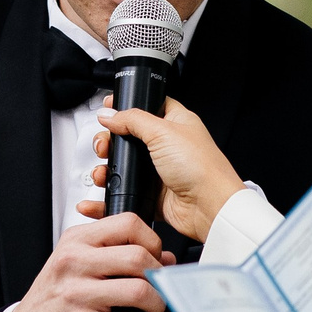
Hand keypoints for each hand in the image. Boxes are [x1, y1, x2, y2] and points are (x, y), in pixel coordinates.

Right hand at [0, 212, 173, 311]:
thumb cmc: (53, 300)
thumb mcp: (76, 265)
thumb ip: (117, 255)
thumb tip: (164, 257)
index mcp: (76, 241)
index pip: (128, 223)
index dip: (152, 241)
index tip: (154, 257)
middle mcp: (75, 262)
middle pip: (138, 257)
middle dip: (160, 276)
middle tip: (158, 288)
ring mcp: (77, 294)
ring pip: (140, 291)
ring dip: (157, 305)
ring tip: (152, 310)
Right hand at [87, 97, 245, 244]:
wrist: (209, 207)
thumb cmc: (201, 167)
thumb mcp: (163, 132)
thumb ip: (132, 120)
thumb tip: (109, 114)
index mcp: (176, 122)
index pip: (148, 105)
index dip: (128, 105)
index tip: (109, 107)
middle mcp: (168, 145)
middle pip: (130, 135)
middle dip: (111, 139)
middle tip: (104, 144)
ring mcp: (160, 169)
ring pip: (126, 164)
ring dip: (109, 166)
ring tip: (103, 168)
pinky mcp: (154, 193)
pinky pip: (128, 189)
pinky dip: (114, 189)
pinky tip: (105, 188)